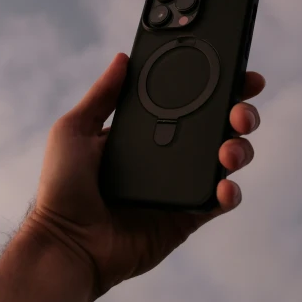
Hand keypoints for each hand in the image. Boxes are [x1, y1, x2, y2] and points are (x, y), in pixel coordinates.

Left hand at [28, 52, 264, 300]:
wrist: (66, 243)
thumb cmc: (61, 188)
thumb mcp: (74, 130)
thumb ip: (101, 95)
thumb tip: (122, 59)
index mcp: (146, 132)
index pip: (188, 102)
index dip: (216, 87)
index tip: (236, 72)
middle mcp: (168, 155)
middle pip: (217, 127)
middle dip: (239, 113)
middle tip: (240, 111)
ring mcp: (180, 186)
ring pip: (226, 160)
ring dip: (239, 149)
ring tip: (228, 150)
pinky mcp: (187, 216)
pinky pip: (219, 201)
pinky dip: (230, 192)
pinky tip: (225, 186)